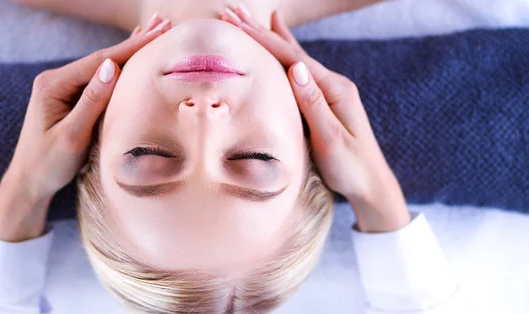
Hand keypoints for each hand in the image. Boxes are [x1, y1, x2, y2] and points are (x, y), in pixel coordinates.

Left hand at [0, 17, 171, 240]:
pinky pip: (98, 80)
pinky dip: (119, 67)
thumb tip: (111, 67)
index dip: (131, 48)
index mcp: (53, 85)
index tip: (157, 34)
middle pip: (102, 58)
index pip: (100, 61)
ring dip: (129, 51)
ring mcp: (62, 88)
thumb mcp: (72, 135)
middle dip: (134, 42)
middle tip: (162, 24)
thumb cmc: (48, 164)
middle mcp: (56, 80)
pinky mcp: (69, 98)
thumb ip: (92, 100)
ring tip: (152, 32)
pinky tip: (130, 55)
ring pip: (102, 67)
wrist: (29, 182)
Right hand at [222, 7, 410, 231]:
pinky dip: (287, 55)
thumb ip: (313, 103)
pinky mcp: (325, 103)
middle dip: (262, 32)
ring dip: (272, 39)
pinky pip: (300, 73)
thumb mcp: (331, 139)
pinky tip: (283, 46)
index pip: (292, 59)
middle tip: (234, 12)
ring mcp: (330, 92)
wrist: (371, 186)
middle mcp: (333, 85)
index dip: (264, 40)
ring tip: (254, 19)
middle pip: (292, 52)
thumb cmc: (351, 167)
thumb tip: (295, 69)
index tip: (239, 23)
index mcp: (334, 90)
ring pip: (295, 59)